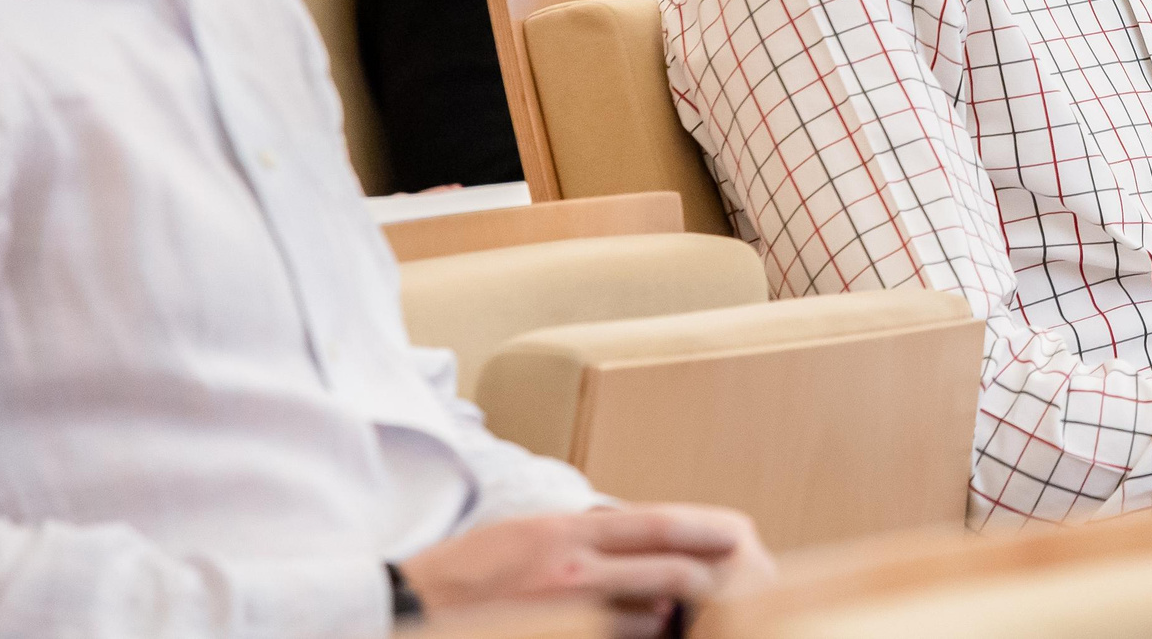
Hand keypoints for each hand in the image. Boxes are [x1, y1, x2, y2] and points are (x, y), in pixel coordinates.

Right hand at [399, 503, 773, 634]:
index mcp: (569, 531)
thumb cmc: (472, 571)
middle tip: (740, 586)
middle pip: (669, 572)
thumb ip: (586, 533)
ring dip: (675, 621)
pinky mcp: (556, 638)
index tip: (741, 532)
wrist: (410, 609)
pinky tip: (651, 635)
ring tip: (697, 621)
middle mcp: (574, 569)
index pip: (657, 524)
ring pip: (651, 620)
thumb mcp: (529, 532)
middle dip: (710, 581)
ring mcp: (565, 613)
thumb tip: (640, 534)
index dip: (706, 528)